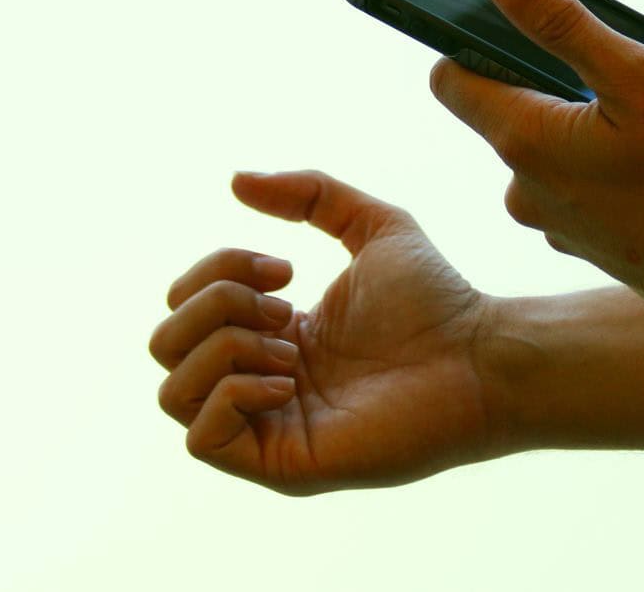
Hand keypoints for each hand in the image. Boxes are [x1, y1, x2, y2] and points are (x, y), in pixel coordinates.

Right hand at [150, 171, 496, 494]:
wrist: (480, 355)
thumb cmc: (438, 299)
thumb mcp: (372, 224)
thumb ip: (311, 193)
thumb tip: (235, 180)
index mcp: (274, 334)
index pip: (186, 305)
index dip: (217, 270)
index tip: (285, 268)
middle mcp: (261, 380)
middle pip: (164, 344)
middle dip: (215, 305)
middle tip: (288, 305)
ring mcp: (269, 426)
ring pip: (171, 392)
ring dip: (225, 347)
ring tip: (292, 344)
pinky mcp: (284, 463)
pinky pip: (202, 439)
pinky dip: (232, 393)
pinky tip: (291, 378)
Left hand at [429, 0, 643, 324]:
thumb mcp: (635, 78)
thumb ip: (561, 22)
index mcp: (523, 140)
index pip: (454, 79)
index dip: (478, 38)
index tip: (525, 21)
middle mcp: (529, 185)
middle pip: (545, 95)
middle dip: (611, 57)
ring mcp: (564, 217)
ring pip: (595, 133)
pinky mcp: (599, 239)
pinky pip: (619, 174)